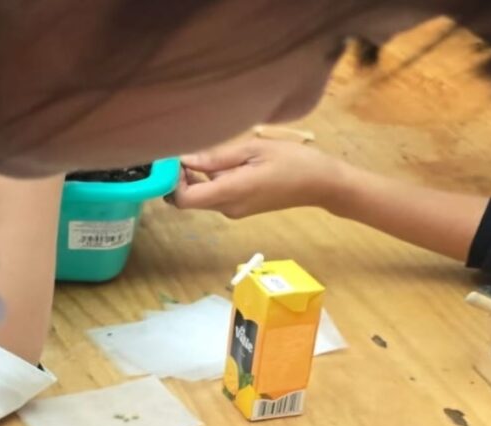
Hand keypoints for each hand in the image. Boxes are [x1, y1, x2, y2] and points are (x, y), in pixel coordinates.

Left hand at [170, 139, 343, 218]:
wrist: (318, 184)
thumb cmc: (291, 161)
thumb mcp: (253, 150)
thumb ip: (217, 157)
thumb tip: (185, 159)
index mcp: (231, 193)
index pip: (185, 199)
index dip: (172, 182)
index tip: (173, 159)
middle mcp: (228, 208)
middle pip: (189, 200)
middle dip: (179, 178)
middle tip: (179, 150)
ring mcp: (233, 210)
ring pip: (200, 198)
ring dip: (192, 178)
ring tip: (198, 150)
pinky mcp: (239, 208)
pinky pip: (214, 195)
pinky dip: (207, 181)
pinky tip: (216, 160)